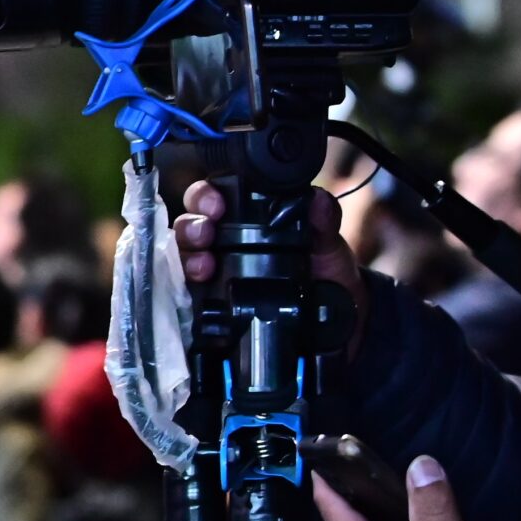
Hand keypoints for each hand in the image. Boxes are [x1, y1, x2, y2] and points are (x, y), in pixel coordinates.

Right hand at [175, 181, 368, 362]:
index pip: (214, 198)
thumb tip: (318, 201)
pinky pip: (186, 293)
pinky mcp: (210, 306)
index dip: (207, 195)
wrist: (338, 326)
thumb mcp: (328, 246)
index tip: (217, 204)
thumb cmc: (326, 277)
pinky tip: (200, 288)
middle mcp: (224, 244)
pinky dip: (186, 287)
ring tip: (204, 264)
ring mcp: (214, 275)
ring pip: (183, 255)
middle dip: (191, 224)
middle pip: (189, 224)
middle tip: (207, 231)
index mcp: (248, 221)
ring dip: (188, 254)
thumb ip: (323, 222)